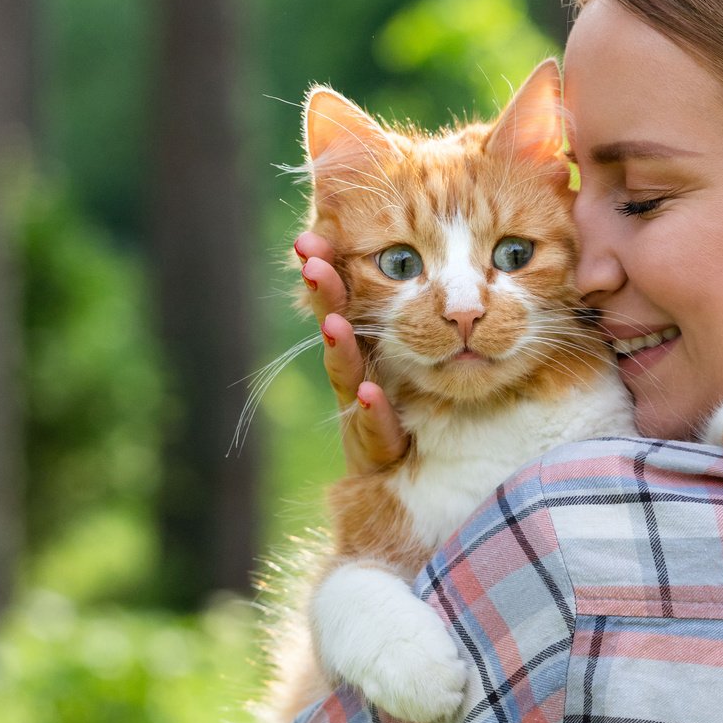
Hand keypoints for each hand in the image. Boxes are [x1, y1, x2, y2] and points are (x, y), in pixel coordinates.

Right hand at [295, 231, 409, 473]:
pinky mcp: (377, 450)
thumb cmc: (411, 410)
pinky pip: (376, 429)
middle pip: (335, 329)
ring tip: (333, 321)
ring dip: (340, 347)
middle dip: (324, 295)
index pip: (343, 298)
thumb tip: (392, 250)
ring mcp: (361, 412)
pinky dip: (372, 410)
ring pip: (346, 375)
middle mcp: (356, 374)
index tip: (309, 238)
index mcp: (365, 345)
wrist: (409, 484)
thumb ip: (411, 311)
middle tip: (310, 261)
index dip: (327, 267)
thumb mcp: (413, 355)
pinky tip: (370, 392)